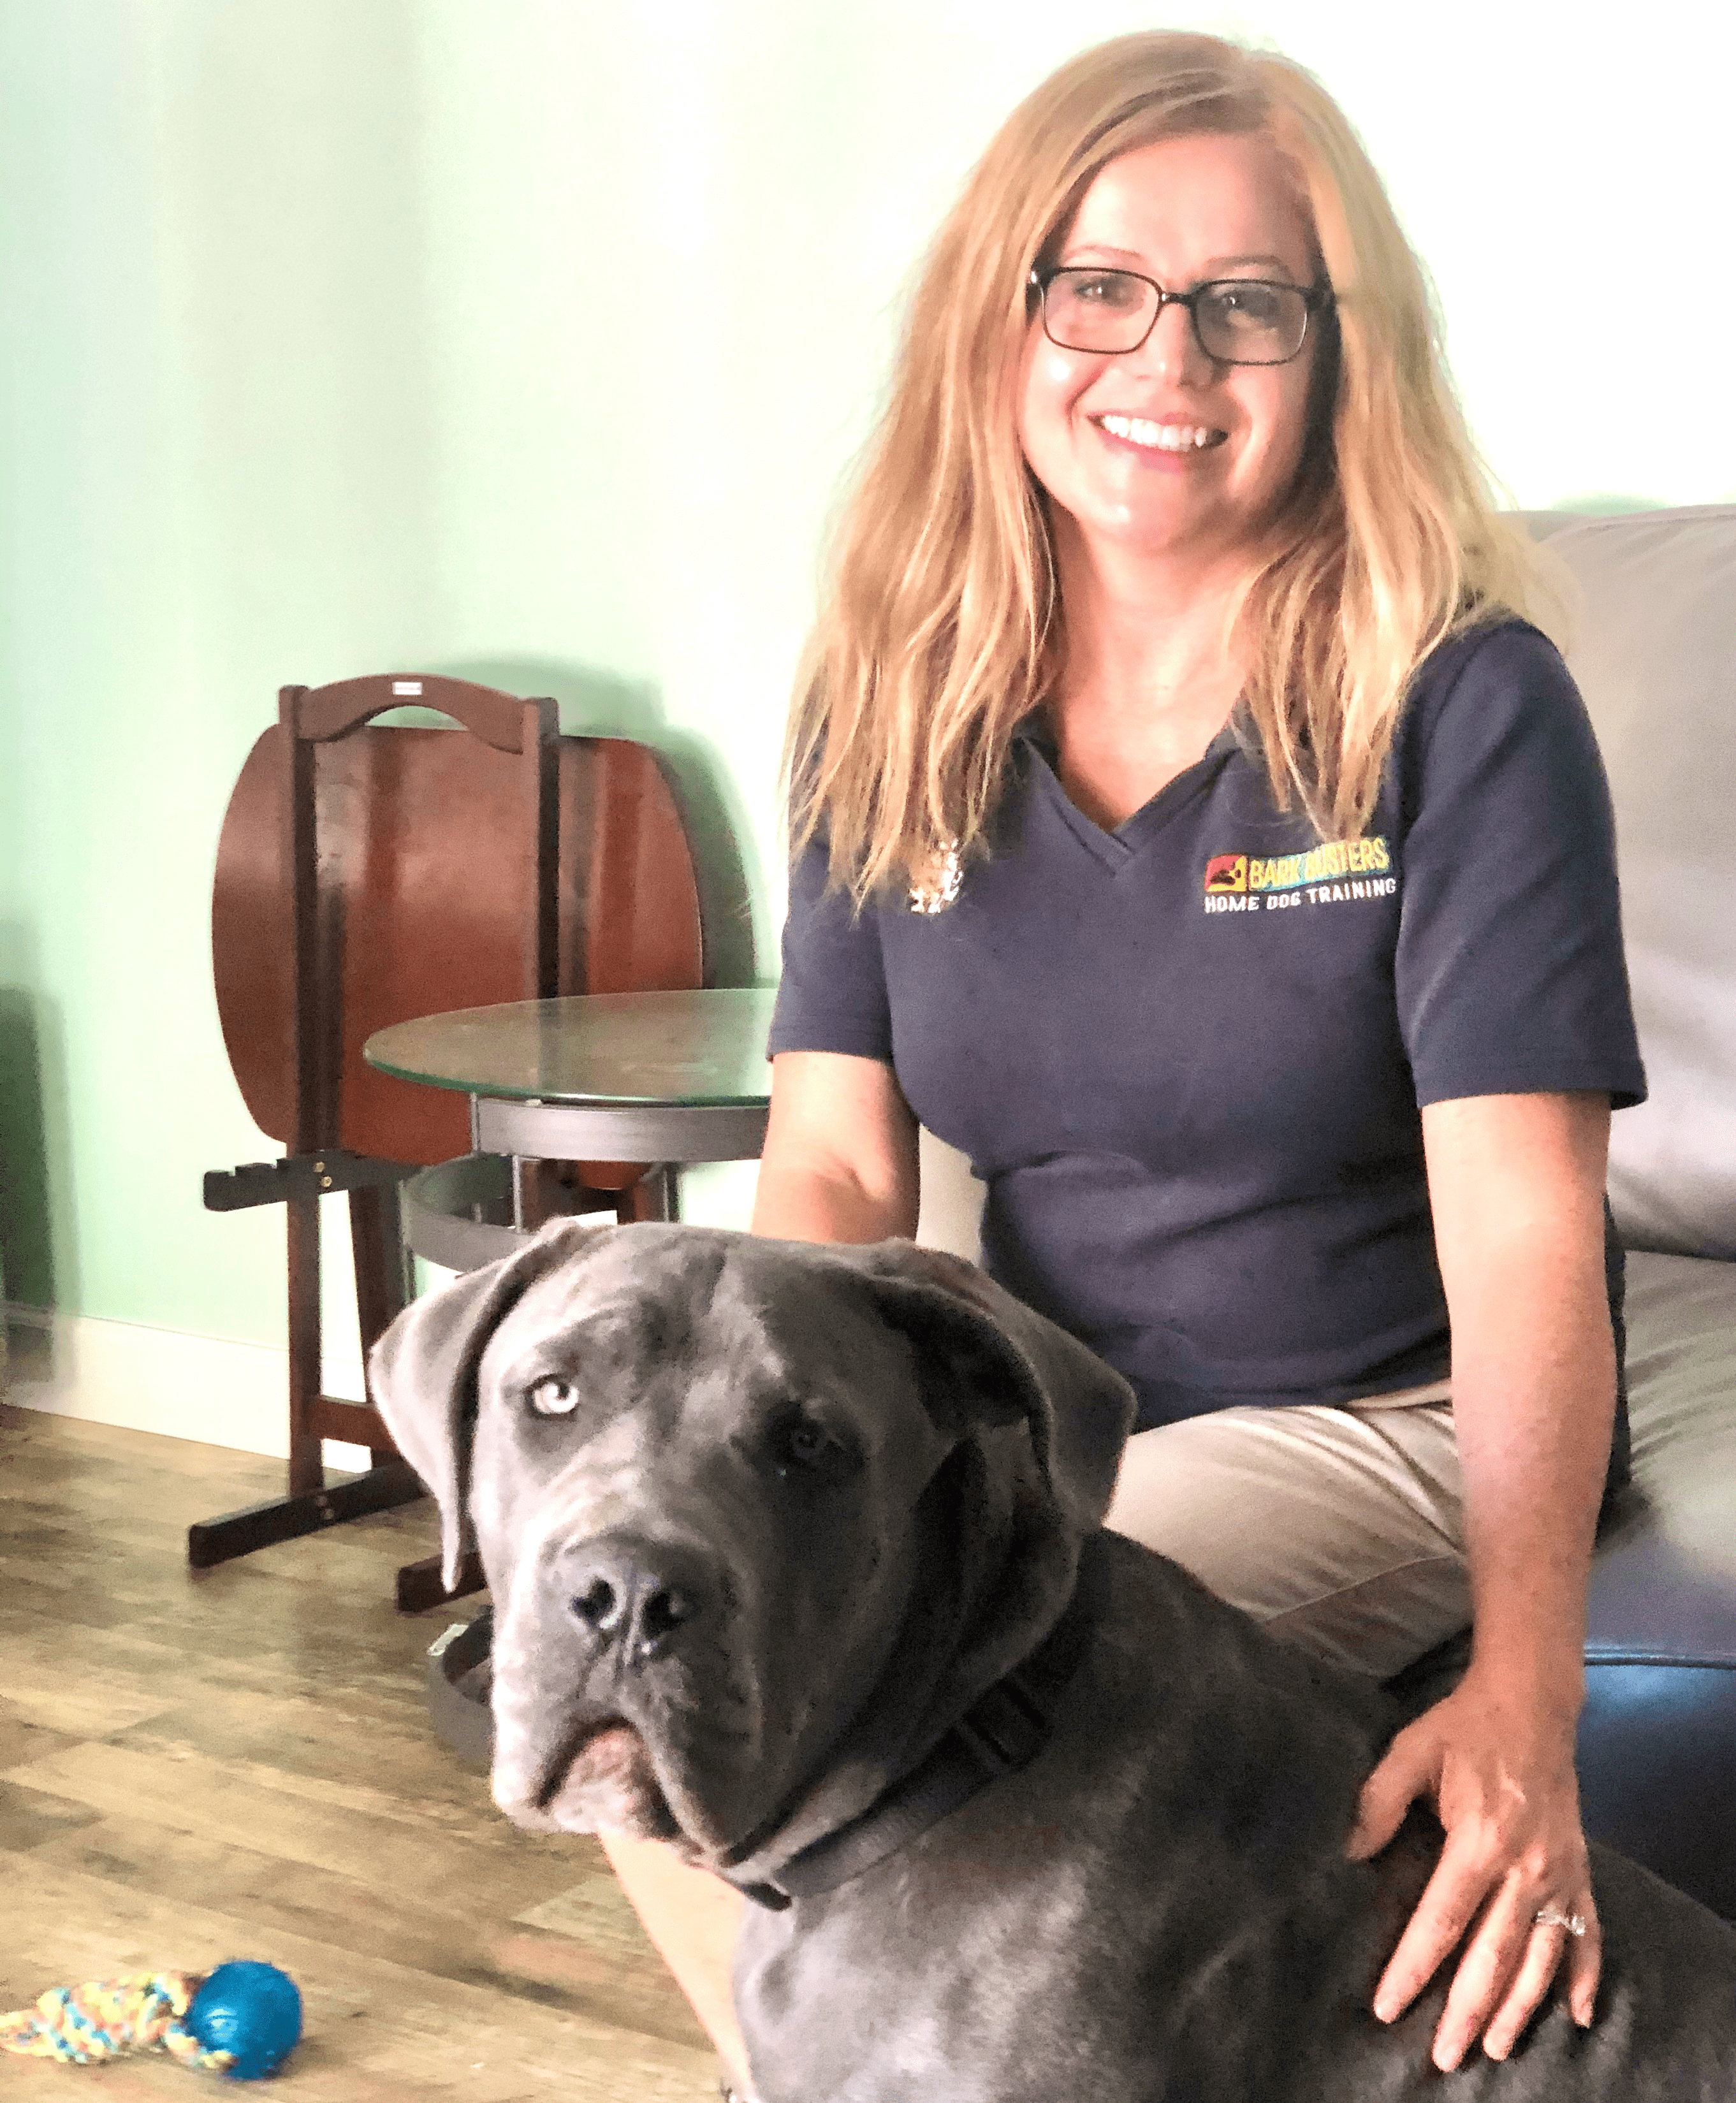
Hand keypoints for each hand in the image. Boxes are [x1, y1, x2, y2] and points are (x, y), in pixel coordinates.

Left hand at [1345, 1670, 1600, 2069]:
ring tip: (1496, 2048)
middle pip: (1494, 1956)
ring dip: (1520, 2009)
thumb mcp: (1410, 1751)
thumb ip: (1376, 1803)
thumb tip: (1349, 1853)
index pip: (1442, 1921)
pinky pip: (1589, 1934)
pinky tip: (1578, 2015)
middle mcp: (1526, 1867)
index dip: (1413, 1967)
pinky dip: (1584, 1976)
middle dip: (1467, 2011)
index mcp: (1480, 1840)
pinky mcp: (1580, 1870)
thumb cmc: (1464, 1726)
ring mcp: (1560, 1872)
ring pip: (1541, 1958)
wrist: (1531, 1701)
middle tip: (1443, 2056)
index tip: (1388, 2006)